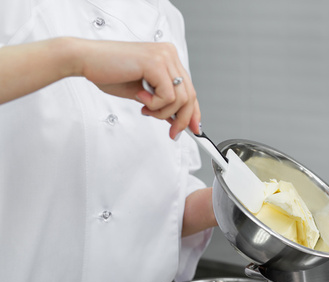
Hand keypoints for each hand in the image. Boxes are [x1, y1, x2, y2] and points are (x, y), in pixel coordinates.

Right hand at [0, 38, 200, 138]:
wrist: (85, 60)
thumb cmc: (109, 73)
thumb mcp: (143, 93)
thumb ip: (161, 103)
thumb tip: (178, 120)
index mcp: (168, 58)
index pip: (189, 89)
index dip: (194, 112)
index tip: (195, 129)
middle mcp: (169, 54)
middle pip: (190, 95)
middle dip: (182, 119)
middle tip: (172, 132)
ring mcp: (164, 56)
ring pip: (181, 98)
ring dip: (162, 112)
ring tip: (145, 107)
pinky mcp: (156, 63)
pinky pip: (168, 96)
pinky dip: (155, 104)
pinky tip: (140, 97)